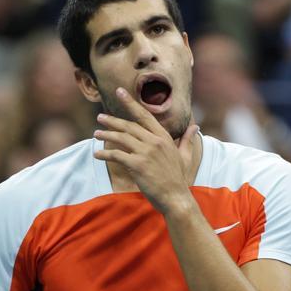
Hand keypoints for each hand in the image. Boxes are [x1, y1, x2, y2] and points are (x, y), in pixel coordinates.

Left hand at [92, 87, 200, 214]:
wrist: (176, 197)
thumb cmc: (179, 178)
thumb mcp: (185, 156)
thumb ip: (187, 139)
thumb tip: (195, 127)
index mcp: (163, 137)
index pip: (144, 115)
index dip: (130, 103)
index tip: (119, 92)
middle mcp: (154, 141)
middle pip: (129, 126)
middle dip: (112, 120)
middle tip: (100, 117)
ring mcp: (146, 153)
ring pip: (121, 138)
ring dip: (106, 135)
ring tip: (96, 134)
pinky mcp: (137, 165)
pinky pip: (117, 155)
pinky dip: (105, 154)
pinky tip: (97, 154)